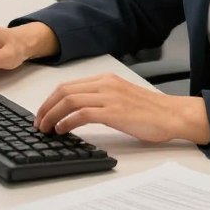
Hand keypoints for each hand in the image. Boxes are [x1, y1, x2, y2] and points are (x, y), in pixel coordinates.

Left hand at [34, 73, 209, 145]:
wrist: (171, 115)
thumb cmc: (150, 111)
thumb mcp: (121, 97)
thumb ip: (102, 99)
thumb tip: (78, 111)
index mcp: (106, 79)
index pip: (69, 85)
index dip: (51, 99)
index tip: (42, 113)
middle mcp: (105, 84)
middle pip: (64, 90)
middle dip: (46, 107)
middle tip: (38, 122)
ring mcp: (109, 97)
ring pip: (70, 100)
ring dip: (52, 115)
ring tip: (45, 128)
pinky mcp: (114, 112)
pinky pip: (82, 113)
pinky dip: (67, 121)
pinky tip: (62, 130)